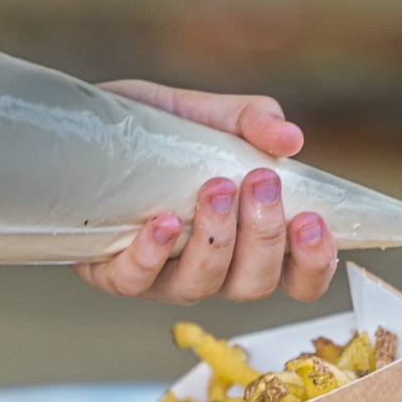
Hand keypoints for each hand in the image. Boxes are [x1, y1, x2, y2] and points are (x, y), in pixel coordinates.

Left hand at [74, 80, 337, 303]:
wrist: (87, 127)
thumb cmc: (162, 131)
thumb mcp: (213, 115)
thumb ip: (255, 120)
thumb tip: (290, 138)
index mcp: (249, 242)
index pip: (298, 278)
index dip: (314, 264)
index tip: (313, 220)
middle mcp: (212, 268)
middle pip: (254, 285)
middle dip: (265, 238)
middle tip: (262, 182)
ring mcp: (163, 276)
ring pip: (200, 286)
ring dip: (215, 240)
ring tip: (215, 188)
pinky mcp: (113, 272)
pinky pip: (135, 281)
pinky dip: (152, 255)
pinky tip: (164, 221)